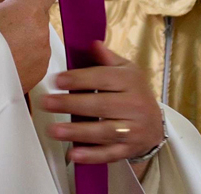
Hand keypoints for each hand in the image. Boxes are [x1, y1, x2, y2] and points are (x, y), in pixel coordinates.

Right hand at [0, 0, 55, 93]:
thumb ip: (2, 2)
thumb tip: (11, 3)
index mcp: (27, 8)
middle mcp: (40, 28)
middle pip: (40, 16)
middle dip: (26, 20)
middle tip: (3, 29)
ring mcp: (42, 51)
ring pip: (38, 38)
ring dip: (25, 41)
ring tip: (2, 50)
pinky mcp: (40, 71)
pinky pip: (36, 58)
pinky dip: (25, 59)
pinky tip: (5, 63)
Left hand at [39, 40, 163, 163]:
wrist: (154, 124)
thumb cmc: (133, 93)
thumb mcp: (126, 70)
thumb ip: (107, 58)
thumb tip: (93, 43)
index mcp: (130, 82)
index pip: (102, 78)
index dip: (78, 79)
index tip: (57, 80)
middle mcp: (134, 105)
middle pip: (100, 105)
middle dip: (70, 104)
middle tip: (46, 103)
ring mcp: (133, 130)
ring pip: (103, 131)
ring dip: (77, 132)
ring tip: (54, 130)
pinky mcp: (128, 149)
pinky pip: (109, 154)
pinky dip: (91, 155)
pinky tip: (74, 153)